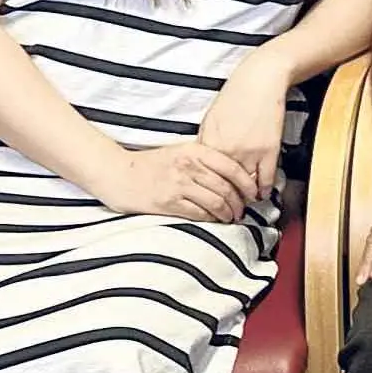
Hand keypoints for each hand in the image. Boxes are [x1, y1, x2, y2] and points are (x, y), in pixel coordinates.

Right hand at [96, 140, 261, 223]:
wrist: (118, 173)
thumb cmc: (150, 164)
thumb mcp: (179, 152)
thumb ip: (203, 160)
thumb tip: (231, 176)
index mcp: (194, 151)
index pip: (232, 167)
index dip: (247, 184)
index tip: (253, 193)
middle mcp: (189, 166)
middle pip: (227, 188)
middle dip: (240, 203)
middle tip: (243, 211)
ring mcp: (178, 185)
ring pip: (216, 203)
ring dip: (228, 214)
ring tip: (231, 218)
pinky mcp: (168, 202)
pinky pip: (199, 213)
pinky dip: (211, 219)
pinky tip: (214, 221)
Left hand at [195, 52, 290, 198]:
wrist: (261, 79)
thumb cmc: (235, 94)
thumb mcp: (211, 118)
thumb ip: (207, 142)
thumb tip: (204, 162)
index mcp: (210, 142)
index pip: (205, 177)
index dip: (206, 191)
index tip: (207, 200)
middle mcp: (228, 150)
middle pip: (223, 185)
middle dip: (225, 200)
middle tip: (226, 210)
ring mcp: (249, 151)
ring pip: (245, 186)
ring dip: (244, 198)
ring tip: (243, 205)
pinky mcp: (269, 149)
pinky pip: (266, 178)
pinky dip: (264, 189)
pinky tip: (262, 194)